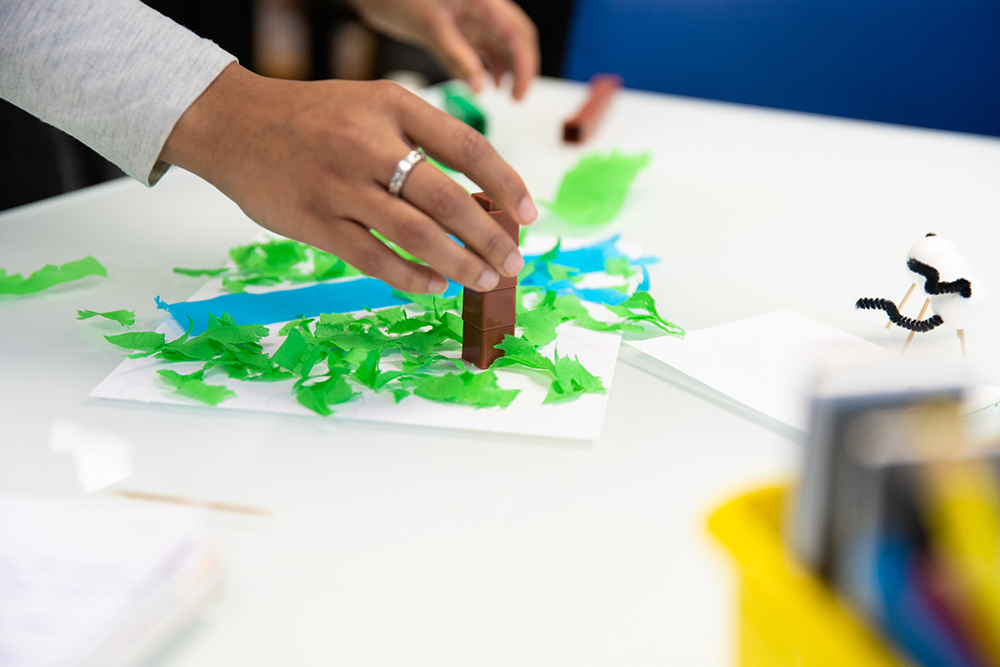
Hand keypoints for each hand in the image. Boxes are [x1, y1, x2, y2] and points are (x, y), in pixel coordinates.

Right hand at [160, 64, 537, 293]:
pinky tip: (435, 286)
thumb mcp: (373, 107)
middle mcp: (369, 144)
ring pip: (416, 235)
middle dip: (489, 238)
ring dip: (458, 264)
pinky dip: (411, 277)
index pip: (468, 147)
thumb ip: (421, 141)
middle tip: (511, 263)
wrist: (234, 125)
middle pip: (447, 199)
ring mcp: (340, 186)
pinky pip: (374, 259)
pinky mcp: (315, 222)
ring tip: (483, 281)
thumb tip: (480, 197)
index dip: (506, 184)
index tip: (529, 214)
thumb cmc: (315, 120)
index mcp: (393, 107)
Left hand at [348, 0, 538, 99]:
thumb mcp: (430, 26)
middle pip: (516, 39)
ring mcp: (470, 17)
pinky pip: (480, 48)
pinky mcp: (457, 26)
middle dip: (521, 68)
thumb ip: (457, 56)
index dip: (525, 65)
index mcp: (483, 0)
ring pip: (501, 45)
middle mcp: (481, 7)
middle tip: (516, 97)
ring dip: (505, 68)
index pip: (518, 34)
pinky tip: (483, 84)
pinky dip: (485, 66)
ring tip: (503, 94)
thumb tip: (478, 86)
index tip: (519, 93)